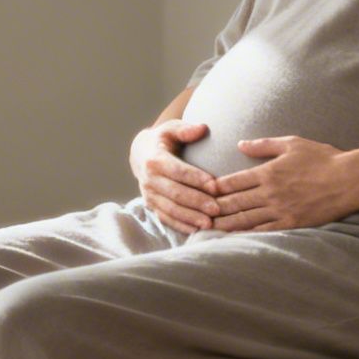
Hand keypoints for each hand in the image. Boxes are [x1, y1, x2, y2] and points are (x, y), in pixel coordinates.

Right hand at [130, 120, 220, 234]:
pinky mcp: (151, 206)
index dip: (196, 178)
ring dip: (190, 217)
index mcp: (155, 159)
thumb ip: (186, 129)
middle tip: (217, 209)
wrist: (140, 154)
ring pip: (171, 209)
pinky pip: (166, 218)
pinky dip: (181, 225)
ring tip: (209, 224)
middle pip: (175, 193)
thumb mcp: (171, 129)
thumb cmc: (163, 140)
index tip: (215, 185)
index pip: (178, 170)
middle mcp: (149, 179)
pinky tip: (197, 230)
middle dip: (197, 202)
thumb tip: (202, 128)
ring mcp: (149, 195)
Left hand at [209, 135, 358, 231]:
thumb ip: (263, 145)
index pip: (232, 182)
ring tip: (207, 229)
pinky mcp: (291, 223)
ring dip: (225, 225)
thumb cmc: (322, 157)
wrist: (350, 179)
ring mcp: (280, 210)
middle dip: (213, 209)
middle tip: (195, 214)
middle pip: (233, 203)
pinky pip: (264, 231)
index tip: (199, 191)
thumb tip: (240, 144)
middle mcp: (270, 193)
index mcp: (267, 172)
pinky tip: (235, 238)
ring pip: (245, 220)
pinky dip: (247, 235)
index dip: (213, 188)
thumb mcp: (292, 144)